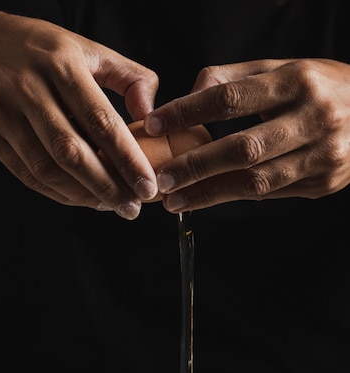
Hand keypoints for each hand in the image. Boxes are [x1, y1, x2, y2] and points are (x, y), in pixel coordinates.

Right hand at [0, 10, 158, 218]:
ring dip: (83, 195)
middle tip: (132, 207)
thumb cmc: (41, 51)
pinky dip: (58, 193)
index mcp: (61, 64)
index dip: (127, 158)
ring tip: (111, 206)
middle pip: (71, 151)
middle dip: (106, 186)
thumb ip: (128, 76)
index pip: (100, 120)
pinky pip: (29, 176)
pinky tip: (83, 198)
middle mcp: (29, 89)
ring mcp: (6, 115)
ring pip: (47, 169)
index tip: (147, 185)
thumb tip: (150, 115)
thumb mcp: (87, 49)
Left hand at [143, 58, 349, 211]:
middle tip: (160, 178)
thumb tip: (187, 97)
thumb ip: (233, 79)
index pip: (230, 98)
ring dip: (208, 193)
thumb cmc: (320, 88)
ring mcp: (321, 157)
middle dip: (195, 166)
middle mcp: (313, 119)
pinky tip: (204, 199)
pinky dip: (232, 198)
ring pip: (255, 182)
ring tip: (174, 200)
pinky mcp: (322, 184)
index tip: (153, 125)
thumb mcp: (283, 69)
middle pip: (243, 148)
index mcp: (298, 82)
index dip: (187, 112)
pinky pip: (268, 195)